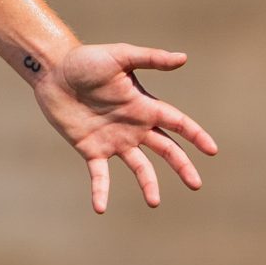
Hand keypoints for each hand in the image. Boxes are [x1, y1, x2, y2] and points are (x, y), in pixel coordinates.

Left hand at [30, 43, 216, 212]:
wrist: (54, 71)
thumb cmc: (87, 59)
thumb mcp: (120, 56)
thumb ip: (150, 59)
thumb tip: (183, 58)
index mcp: (144, 105)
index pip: (177, 123)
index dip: (195, 136)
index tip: (212, 150)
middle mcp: (134, 126)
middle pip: (165, 149)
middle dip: (182, 166)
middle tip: (196, 184)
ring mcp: (113, 140)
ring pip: (139, 167)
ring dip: (148, 184)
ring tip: (154, 202)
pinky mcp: (91, 149)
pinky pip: (99, 175)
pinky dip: (101, 191)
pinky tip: (100, 208)